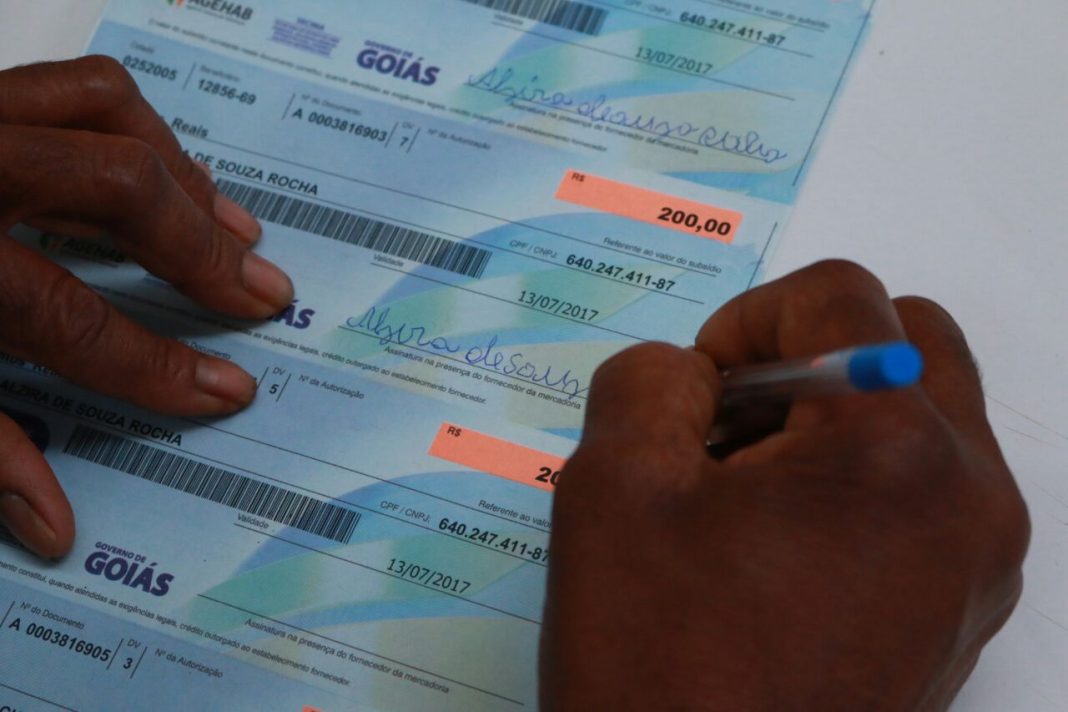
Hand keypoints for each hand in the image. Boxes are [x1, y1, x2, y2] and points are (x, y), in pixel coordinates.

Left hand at [0, 57, 293, 557]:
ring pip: (105, 109)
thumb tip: (57, 529)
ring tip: (235, 229)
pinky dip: (142, 132)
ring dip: (186, 173)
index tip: (227, 389)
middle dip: (201, 247)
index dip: (157, 365)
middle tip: (263, 293)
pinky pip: (75, 89)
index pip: (69, 318)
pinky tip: (171, 179)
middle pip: (115, 184)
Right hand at [541, 261, 1028, 710]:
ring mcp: (980, 561)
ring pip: (923, 413)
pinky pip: (926, 490)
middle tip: (729, 426)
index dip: (749, 317)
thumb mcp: (612, 485)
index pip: (843, 296)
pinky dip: (856, 480)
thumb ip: (649, 378)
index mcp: (896, 451)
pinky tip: (778, 546)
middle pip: (910, 340)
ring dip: (834, 417)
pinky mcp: (964, 610)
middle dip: (811, 355)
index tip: (697, 392)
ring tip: (746, 494)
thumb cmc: (657, 660)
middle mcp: (971, 498)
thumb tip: (694, 373)